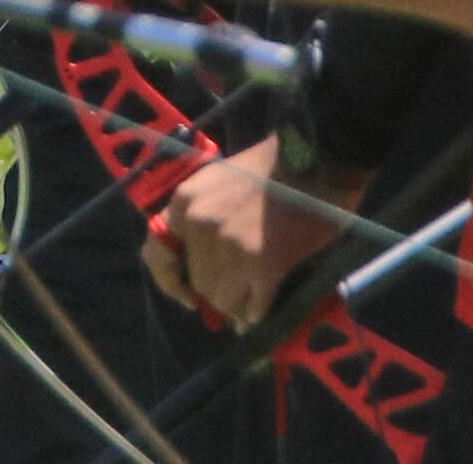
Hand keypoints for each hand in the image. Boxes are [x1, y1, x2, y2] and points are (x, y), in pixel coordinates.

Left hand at [145, 141, 352, 327]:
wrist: (316, 158)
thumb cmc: (270, 168)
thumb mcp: (218, 181)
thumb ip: (202, 216)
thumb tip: (202, 264)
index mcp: (185, 202)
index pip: (157, 255)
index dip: (171, 281)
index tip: (188, 295)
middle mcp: (200, 226)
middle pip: (198, 283)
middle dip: (217, 290)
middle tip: (237, 290)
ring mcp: (229, 247)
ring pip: (223, 301)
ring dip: (237, 304)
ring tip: (253, 299)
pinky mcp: (262, 266)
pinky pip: (252, 308)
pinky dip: (257, 313)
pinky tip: (265, 307)